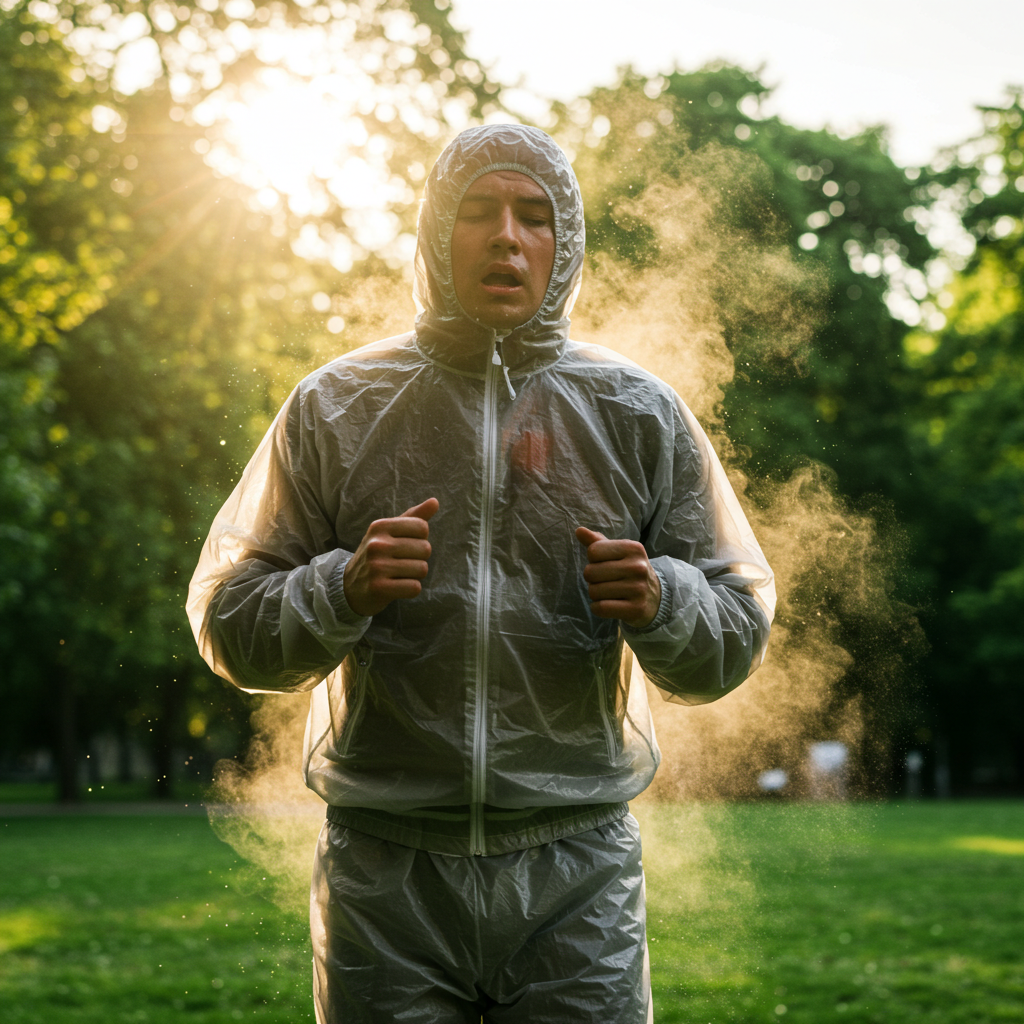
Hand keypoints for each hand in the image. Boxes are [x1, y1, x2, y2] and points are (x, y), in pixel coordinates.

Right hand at [343, 498, 438, 616]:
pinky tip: (397, 587)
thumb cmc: (378, 556)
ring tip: (398, 575)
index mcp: (380, 526)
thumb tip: (435, 501)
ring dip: (415, 575)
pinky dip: (410, 589)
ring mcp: (376, 567)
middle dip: (419, 558)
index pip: (422, 527)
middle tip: (401, 563)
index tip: (405, 545)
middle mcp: (377, 544)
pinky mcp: (378, 588)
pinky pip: (414, 588)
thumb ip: (414, 517)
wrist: (350, 587)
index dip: (420, 539)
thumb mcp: (390, 533)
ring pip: (422, 569)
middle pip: (425, 548)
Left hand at [575, 526, 660, 628]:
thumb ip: (597, 542)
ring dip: (595, 594)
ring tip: (609, 593)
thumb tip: (579, 530)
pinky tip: (608, 605)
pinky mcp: (637, 609)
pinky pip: (601, 608)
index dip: (593, 560)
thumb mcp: (618, 553)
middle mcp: (638, 567)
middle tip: (606, 581)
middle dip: (592, 579)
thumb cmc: (629, 571)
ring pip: (594, 591)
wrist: (655, 598)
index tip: (606, 565)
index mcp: (633, 548)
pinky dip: (597, 608)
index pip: (593, 551)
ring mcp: (639, 589)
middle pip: (590, 572)